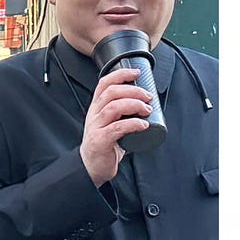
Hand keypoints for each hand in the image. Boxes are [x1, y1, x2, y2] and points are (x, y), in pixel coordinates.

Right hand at [80, 66, 154, 184]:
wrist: (91, 166)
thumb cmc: (104, 145)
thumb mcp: (111, 123)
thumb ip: (123, 112)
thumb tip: (147, 102)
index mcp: (96, 108)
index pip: (104, 84)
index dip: (121, 74)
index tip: (137, 73)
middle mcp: (94, 115)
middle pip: (111, 92)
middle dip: (134, 90)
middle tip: (148, 97)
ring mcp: (96, 127)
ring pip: (113, 107)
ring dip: (134, 105)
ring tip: (147, 110)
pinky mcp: (100, 140)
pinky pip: (117, 128)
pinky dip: (133, 124)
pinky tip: (143, 124)